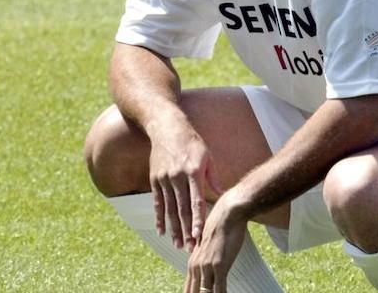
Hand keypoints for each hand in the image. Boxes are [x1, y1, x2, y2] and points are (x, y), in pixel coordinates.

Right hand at [149, 126, 222, 249]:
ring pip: (169, 209)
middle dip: (186, 230)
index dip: (198, 219)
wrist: (167, 128)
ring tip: (177, 245)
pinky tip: (162, 231)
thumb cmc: (192, 142)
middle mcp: (178, 177)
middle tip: (190, 248)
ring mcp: (164, 179)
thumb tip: (222, 195)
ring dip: (174, 229)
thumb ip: (213, 178)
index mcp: (194, 171)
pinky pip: (157, 203)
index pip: (196, 200)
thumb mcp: (207, 156)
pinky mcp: (155, 180)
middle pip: (182, 209)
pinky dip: (159, 218)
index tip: (199, 235)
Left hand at [183, 192, 247, 292]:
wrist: (229, 212)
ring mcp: (207, 266)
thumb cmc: (222, 224)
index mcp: (193, 262)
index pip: (189, 288)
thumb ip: (205, 255)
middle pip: (194, 292)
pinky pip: (219, 290)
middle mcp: (197, 266)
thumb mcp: (208, 242)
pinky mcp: (219, 266)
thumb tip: (208, 264)